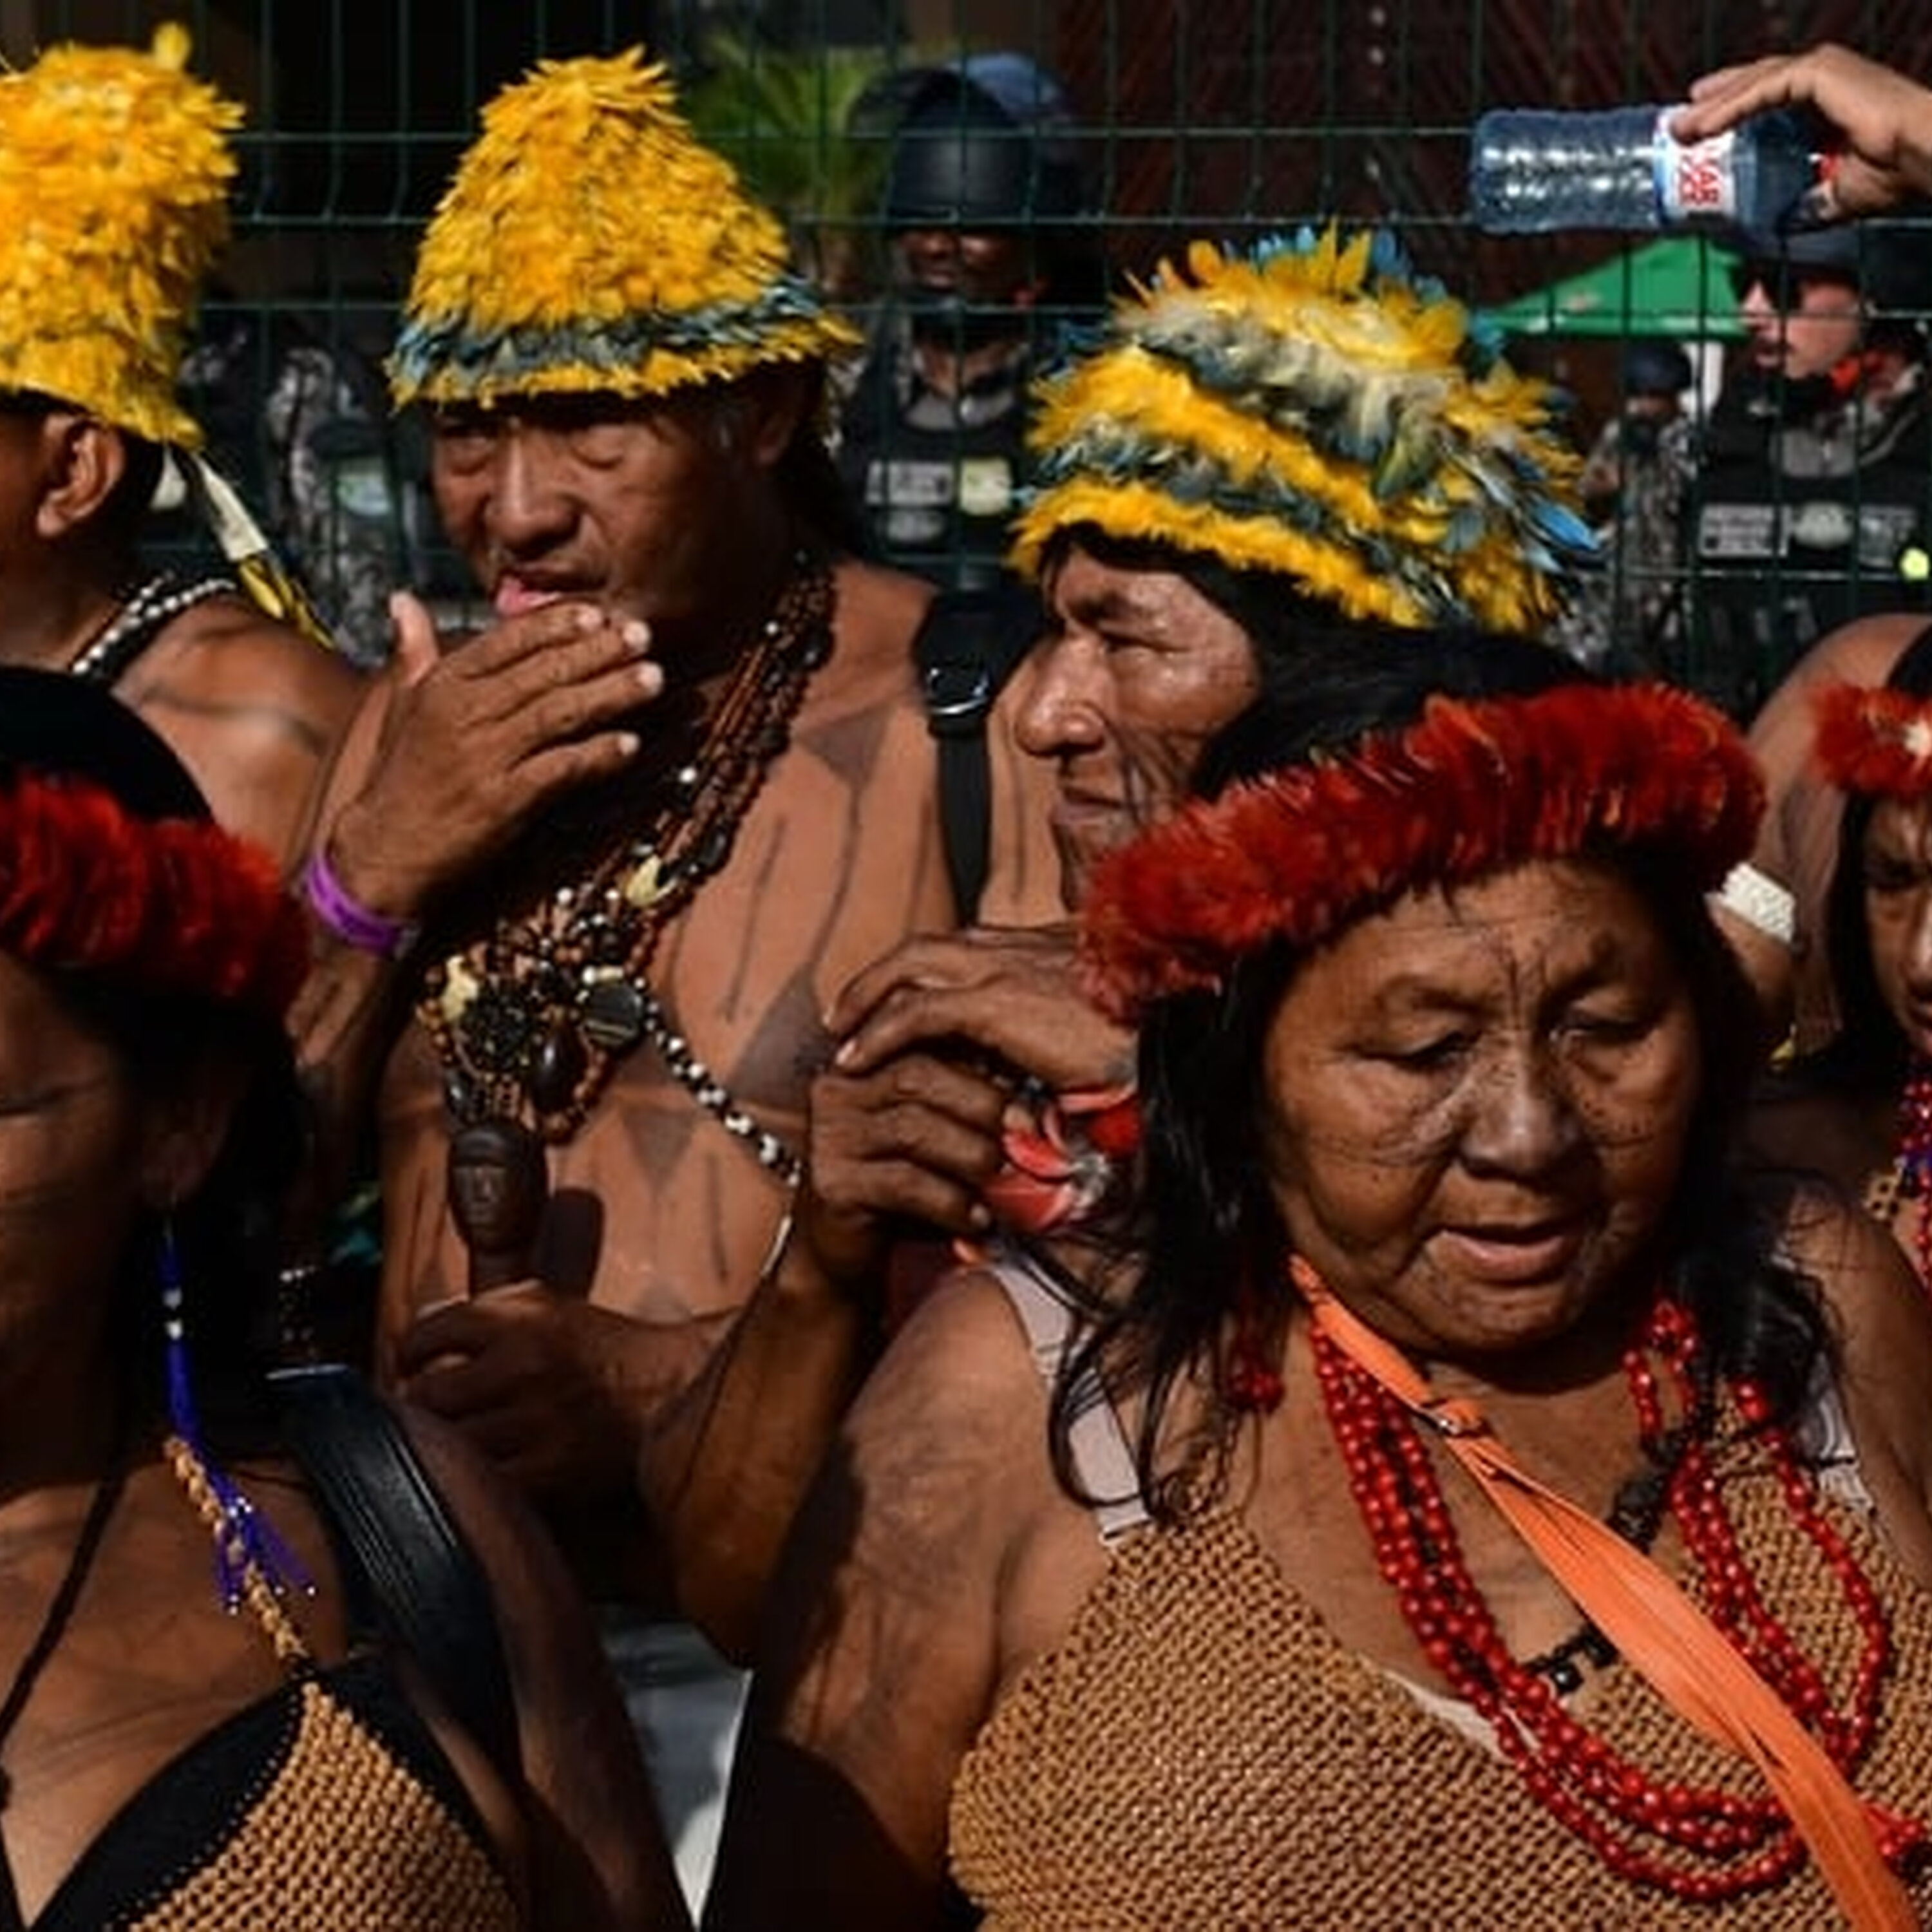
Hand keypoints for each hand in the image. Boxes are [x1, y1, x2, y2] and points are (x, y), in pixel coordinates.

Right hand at [323, 591, 663, 919]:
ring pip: (558, 714)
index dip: (556, 624)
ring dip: (610, 694)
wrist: (386, 849)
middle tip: (642, 634)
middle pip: (543, 671)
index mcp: (445, 685)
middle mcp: (464, 713)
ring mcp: (485, 757)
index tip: (597, 613)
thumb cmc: (403, 775)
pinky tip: (630, 744)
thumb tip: (404, 600)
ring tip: (653, 679)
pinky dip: (596, 756)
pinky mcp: (503, 801)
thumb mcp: (404, 706)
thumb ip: (415, 651)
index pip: (508, 640)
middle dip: (598, 651)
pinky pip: (560, 769)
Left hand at [393, 1283, 664, 1499]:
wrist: (672, 1388)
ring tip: (452, 1443)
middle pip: (426, 1396)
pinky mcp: (551, 1470)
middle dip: (420, 1407)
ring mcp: (536, 1419)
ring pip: (447, 1444)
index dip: (409, 1355)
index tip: (411, 1368)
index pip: (426, 1334)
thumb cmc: (601, 1346)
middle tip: (431, 1413)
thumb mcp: (546, 1304)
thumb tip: (418, 1334)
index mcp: (519, 1315)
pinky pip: (482, 1483)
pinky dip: (475, 1480)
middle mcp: (524, 1362)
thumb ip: (482, 1310)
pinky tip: (484, 1471)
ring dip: (442, 1447)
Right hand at [800, 1049, 1010, 1288]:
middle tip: (1023, 1131)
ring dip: (970, 1154)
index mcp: (863, 1063)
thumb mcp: (932, 1133)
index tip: (1021, 1081)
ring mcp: (830, 1135)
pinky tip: (975, 1218)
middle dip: (980, 1102)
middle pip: (915, 1075)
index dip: (976, 1058)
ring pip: (912, 1127)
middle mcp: (837, 1090)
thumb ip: (960, 1100)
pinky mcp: (833, 1183)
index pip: (918, 1039)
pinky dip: (951, 1201)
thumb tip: (1022, 1091)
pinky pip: (904, 1182)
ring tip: (1000, 1179)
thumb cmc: (899, 1185)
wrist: (846, 1248)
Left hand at [826, 923, 1134, 1097]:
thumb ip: (1071, 1028)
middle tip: (847, 1012)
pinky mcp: (995, 1003)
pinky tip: (855, 1058)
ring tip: (839, 1033)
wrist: (1179, 1026)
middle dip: (880, 976)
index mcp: (1039, 947)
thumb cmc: (1154, 1028)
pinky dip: (879, 1033)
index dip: (926, 972)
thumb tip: (1056, 1062)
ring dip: (867, 998)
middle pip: (925, 947)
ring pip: (909, 967)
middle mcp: (1014, 946)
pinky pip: (916, 1013)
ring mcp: (1003, 967)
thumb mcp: (1105, 1021)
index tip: (899, 997)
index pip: (965, 948)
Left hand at [1673, 44, 1931, 216]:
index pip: (1770, 98)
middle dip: (1713, 102)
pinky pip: (1762, 90)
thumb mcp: (1838, 195)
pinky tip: (1701, 126)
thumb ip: (1808, 206)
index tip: (1702, 129)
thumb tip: (1784, 224)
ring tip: (1679, 128)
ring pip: (1753, 85)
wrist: (1924, 156)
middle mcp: (1824, 76)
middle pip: (1754, 85)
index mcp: (1829, 98)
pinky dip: (1729, 107)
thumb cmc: (1897, 171)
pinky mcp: (1821, 73)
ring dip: (1712, 107)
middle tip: (1679, 124)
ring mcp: (1822, 70)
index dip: (1733, 111)